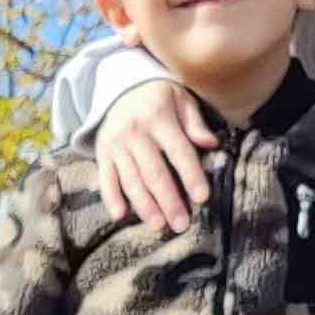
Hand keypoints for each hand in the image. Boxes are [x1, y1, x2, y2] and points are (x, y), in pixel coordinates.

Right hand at [95, 79, 219, 233]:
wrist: (120, 88)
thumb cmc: (160, 99)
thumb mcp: (181, 100)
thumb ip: (195, 123)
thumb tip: (211, 144)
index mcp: (159, 117)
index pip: (178, 150)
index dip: (190, 175)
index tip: (202, 198)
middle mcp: (134, 132)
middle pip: (154, 172)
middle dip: (168, 200)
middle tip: (181, 224)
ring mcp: (116, 145)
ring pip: (131, 180)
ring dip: (145, 205)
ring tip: (159, 225)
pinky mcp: (102, 155)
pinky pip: (106, 179)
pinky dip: (111, 198)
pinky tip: (120, 216)